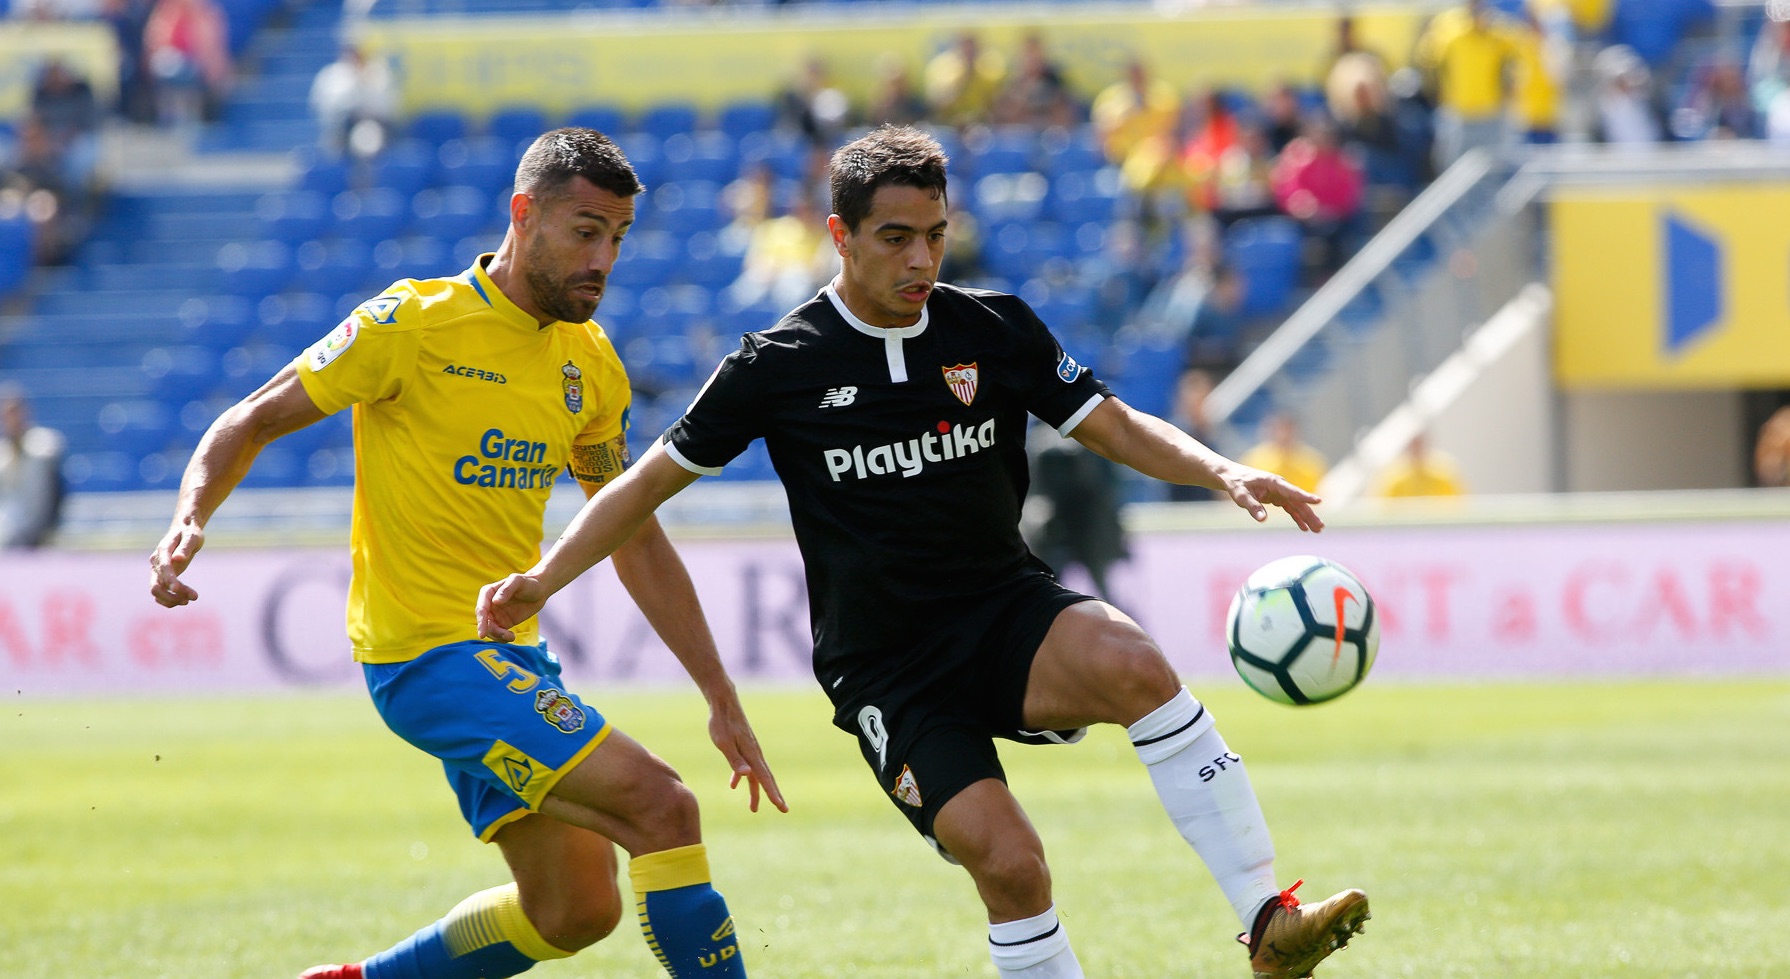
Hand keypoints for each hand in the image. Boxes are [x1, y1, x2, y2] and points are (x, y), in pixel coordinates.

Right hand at [149, 519, 204, 606]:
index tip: (178, 590)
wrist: (184, 530)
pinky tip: (183, 600)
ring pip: (157, 590)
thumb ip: (185, 547)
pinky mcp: (161, 576)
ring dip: (171, 599)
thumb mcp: (192, 537)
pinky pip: (159, 591)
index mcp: (163, 550)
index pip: (164, 568)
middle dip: (171, 595)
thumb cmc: (190, 533)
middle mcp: (156, 562)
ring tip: (190, 599)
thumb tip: (178, 558)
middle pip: (156, 585)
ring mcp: (157, 570)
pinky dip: (168, 599)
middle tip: (193, 597)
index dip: (170, 580)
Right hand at [476, 573, 549, 642]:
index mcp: (488, 593)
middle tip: (506, 636)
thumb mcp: (518, 581)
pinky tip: (511, 637)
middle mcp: (489, 605)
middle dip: (492, 631)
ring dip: (498, 636)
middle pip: (484, 622)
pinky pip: (499, 633)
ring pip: (490, 630)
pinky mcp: (504, 623)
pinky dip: (502, 638)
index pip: (481, 609)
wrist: (540, 591)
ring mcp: (496, 615)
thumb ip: (506, 589)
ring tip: (511, 637)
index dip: (481, 621)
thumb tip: (495, 602)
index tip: (482, 634)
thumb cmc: (528, 582)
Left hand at [708, 694, 786, 813]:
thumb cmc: (722, 723)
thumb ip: (735, 760)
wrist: (724, 703)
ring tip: (753, 808)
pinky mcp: (743, 747)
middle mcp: (755, 754)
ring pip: (756, 775)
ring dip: (755, 791)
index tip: (782, 807)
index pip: (765, 779)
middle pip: (766, 779)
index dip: (773, 794)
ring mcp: (750, 751)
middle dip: (774, 795)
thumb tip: (747, 775)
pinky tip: (734, 785)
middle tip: (783, 810)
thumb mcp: (724, 743)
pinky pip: (746, 767)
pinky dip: (742, 778)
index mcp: (752, 754)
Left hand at [1222, 465, 1324, 532]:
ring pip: (1297, 506)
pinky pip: (1290, 509)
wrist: (1232, 476)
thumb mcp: (1241, 495)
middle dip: (1310, 514)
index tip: (1318, 501)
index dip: (1305, 497)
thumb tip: (1262, 519)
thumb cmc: (1236, 483)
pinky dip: (1297, 518)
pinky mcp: (1276, 498)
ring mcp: (1279, 493)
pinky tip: (1304, 528)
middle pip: (1298, 502)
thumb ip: (1252, 506)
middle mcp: (1280, 487)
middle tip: (1320, 527)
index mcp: (1273, 482)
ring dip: (1307, 518)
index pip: (1292, 491)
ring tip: (1317, 530)